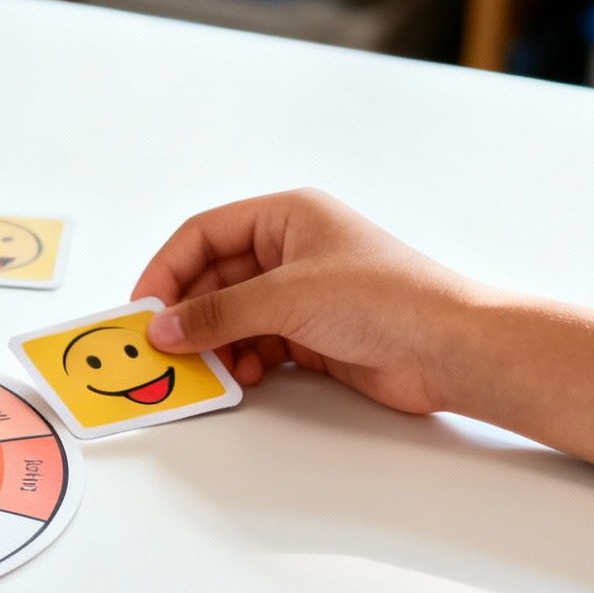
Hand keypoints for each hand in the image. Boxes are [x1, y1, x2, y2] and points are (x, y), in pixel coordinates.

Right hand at [132, 189, 487, 414]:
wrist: (450, 348)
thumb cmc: (385, 299)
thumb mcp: (286, 298)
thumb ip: (217, 314)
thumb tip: (162, 328)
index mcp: (287, 216)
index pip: (203, 235)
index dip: (166, 271)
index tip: (142, 310)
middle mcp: (291, 250)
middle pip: (214, 279)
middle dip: (188, 314)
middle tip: (160, 349)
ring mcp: (302, 293)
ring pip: (233, 315)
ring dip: (214, 343)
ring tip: (204, 368)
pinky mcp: (313, 333)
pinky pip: (257, 343)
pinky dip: (242, 360)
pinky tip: (244, 375)